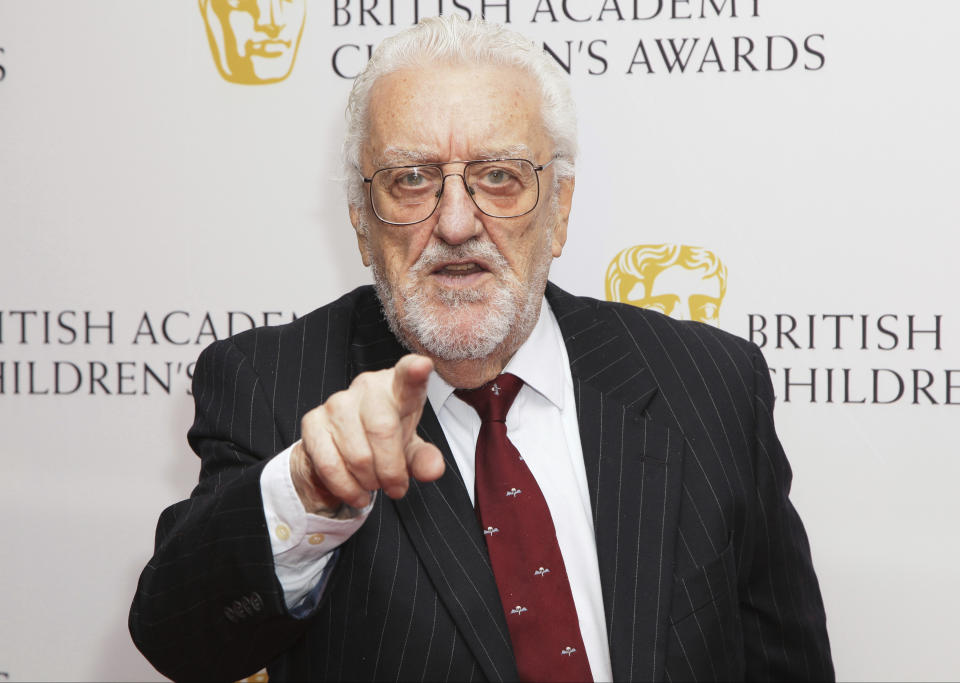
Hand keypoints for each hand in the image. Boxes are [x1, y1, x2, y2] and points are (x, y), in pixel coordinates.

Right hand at [291, 354, 444, 515]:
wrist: (344, 447)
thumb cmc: (386, 440)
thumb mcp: (411, 450)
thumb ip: (424, 459)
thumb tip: (434, 469)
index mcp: (398, 387)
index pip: (408, 375)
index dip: (414, 371)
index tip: (422, 367)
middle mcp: (367, 386)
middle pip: (383, 430)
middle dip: (391, 470)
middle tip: (395, 487)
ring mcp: (337, 402)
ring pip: (357, 455)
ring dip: (369, 482)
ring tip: (374, 484)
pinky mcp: (312, 421)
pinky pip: (329, 465)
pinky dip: (346, 488)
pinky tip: (355, 492)